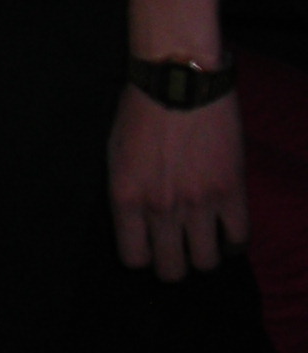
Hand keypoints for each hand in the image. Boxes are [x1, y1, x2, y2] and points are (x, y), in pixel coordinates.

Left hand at [109, 83, 246, 280]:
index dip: (143, 257)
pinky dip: (233, 242)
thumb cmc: (140, 113)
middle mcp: (160, 207)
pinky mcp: (231, 191)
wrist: (178, 84)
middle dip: (174, 265)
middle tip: (178, 253)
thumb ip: (127, 194)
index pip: (133, 258)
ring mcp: (198, 202)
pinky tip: (227, 233)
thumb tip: (136, 223)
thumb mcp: (115, 156)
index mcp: (125, 199)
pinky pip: (238, 238)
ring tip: (203, 242)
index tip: (149, 248)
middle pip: (170, 269)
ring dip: (204, 256)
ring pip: (206, 261)